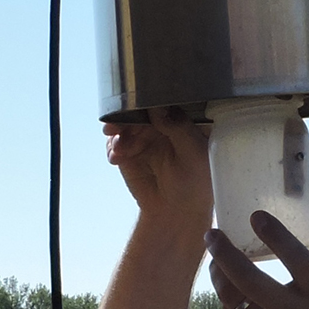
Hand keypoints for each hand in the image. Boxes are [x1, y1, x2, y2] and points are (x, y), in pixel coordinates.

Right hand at [103, 106, 211, 231]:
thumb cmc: (196, 184)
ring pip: (125, 122)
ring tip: (118, 147)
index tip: (140, 99)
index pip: (169, 97)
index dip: (153, 95)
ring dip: (118, 131)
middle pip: (141, 107)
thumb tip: (158, 107)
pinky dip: (113, 148)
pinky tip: (116, 157)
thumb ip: (178, 128)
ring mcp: (144, 135)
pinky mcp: (129, 150)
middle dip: (127, 114)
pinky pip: (115, 142)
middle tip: (117, 125)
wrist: (176, 212)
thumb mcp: (194, 154)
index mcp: (186, 118)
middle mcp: (164, 122)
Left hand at [205, 213, 308, 308]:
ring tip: (214, 258)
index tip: (256, 215)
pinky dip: (226, 298)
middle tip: (212, 233)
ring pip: (232, 297)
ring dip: (218, 273)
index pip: (295, 257)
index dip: (274, 234)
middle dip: (224, 251)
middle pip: (249, 277)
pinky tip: (226, 286)